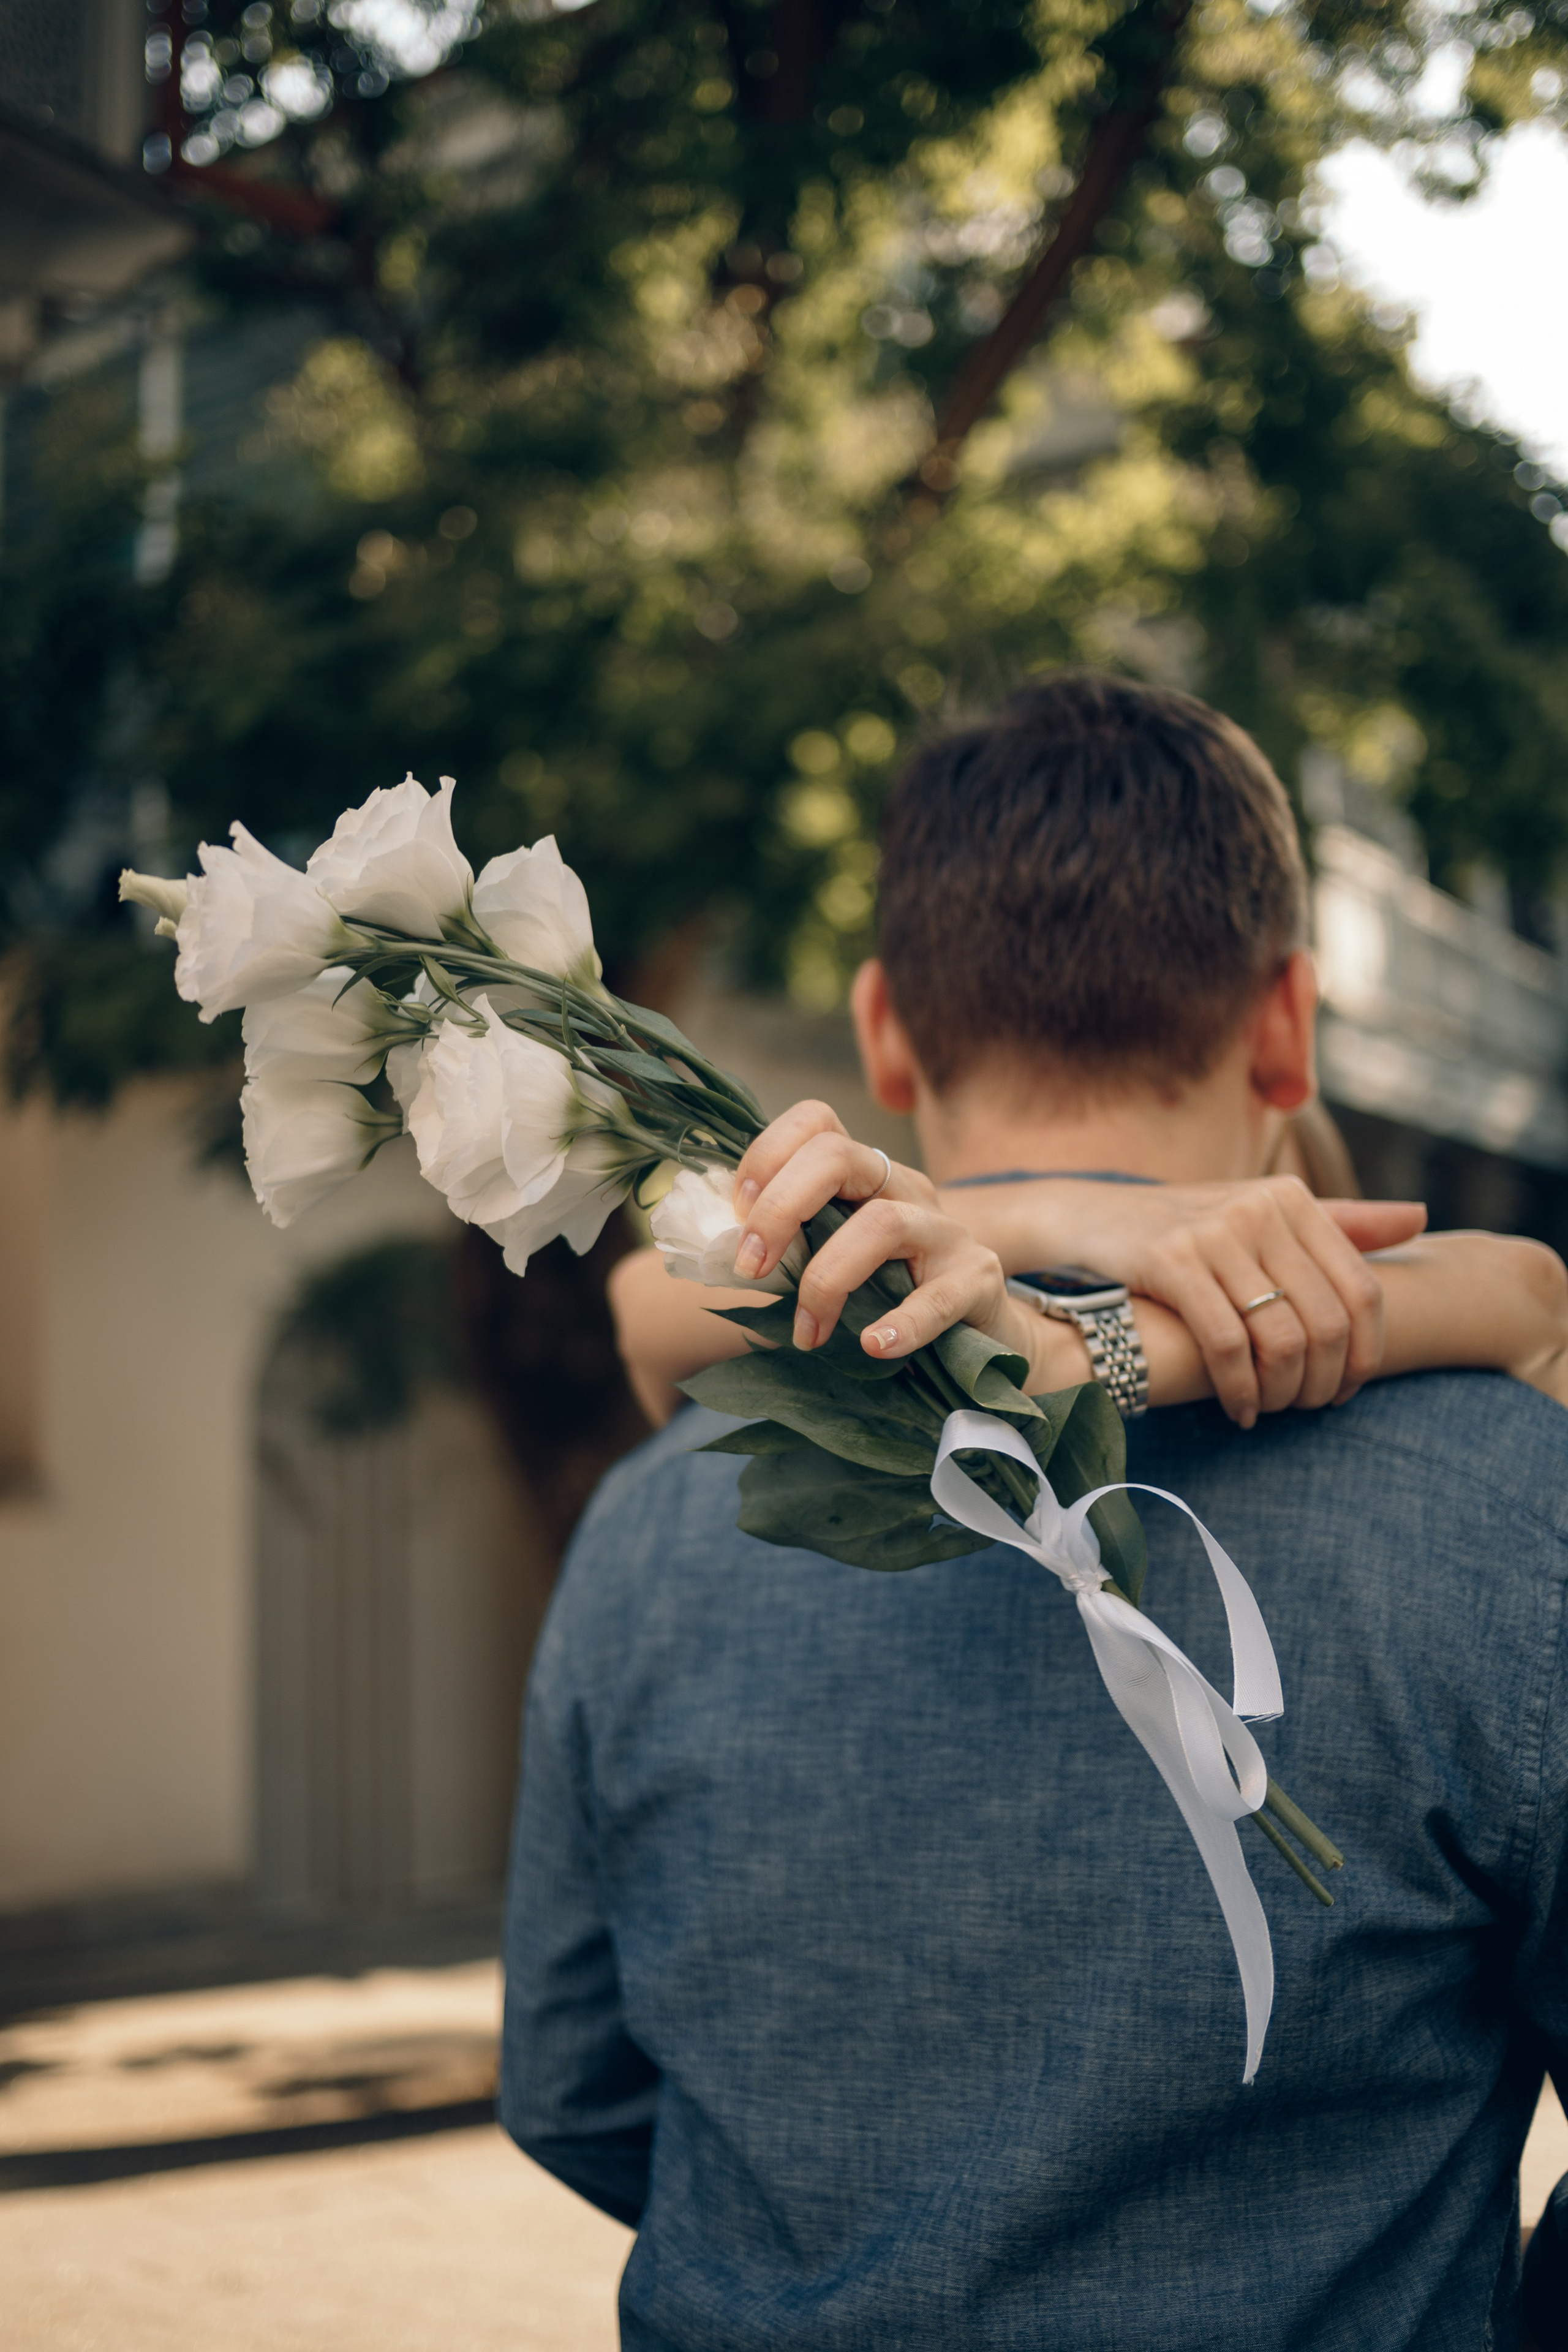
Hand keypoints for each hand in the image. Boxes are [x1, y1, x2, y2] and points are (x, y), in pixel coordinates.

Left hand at [730, 1102, 1041, 1368]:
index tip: (736, 1214)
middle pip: (839, 1156)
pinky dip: (901, 1323)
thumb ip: (787, 1250)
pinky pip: (938, 1295)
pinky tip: (873, 1346)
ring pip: (882, 1223)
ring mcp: (946, 1230)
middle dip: (781, 1208)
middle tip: (751, 1268)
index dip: (767, 1154)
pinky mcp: (978, 1278)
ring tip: (808, 1333)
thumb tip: (712, 1253)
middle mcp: (905, 1188)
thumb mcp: (834, 1262)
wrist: (981, 1339)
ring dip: (828, 1280)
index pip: (816, 1122)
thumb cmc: (890, 1298)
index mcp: (865, 1175)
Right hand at [940, 1172, 1426, 1426]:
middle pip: (1327, 1321)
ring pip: (1281, 1338)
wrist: (1089, 1217)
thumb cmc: (1187, 1227)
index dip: (1365, 1352)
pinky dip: (1240, 1390)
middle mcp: (1261, 1208)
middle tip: (1307, 1409)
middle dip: (1324, 1381)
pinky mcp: (1170, 1261)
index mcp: (1292, 1198)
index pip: (1363, 1289)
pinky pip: (1227, 1345)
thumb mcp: (1262, 1215)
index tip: (1348, 1388)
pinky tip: (1238, 1409)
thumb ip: (1340, 1222)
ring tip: (1270, 1411)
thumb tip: (1419, 1218)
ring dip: (1282, 1393)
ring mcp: (1215, 1232)